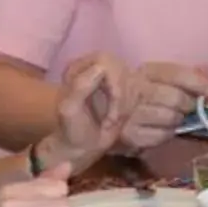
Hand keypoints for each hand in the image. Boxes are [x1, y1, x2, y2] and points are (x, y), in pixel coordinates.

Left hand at [40, 54, 124, 173]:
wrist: (82, 145)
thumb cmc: (72, 129)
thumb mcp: (69, 109)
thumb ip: (80, 87)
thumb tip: (101, 68)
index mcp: (79, 68)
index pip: (105, 60)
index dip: (112, 82)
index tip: (110, 105)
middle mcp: (96, 67)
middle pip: (122, 68)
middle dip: (121, 96)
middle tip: (113, 118)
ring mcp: (111, 77)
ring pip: (132, 80)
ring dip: (125, 104)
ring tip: (113, 120)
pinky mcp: (124, 89)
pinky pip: (138, 90)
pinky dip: (131, 107)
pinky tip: (119, 117)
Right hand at [114, 61, 207, 150]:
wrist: (96, 115)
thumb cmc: (133, 94)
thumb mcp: (153, 78)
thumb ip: (182, 76)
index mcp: (143, 72)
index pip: (175, 73)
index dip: (198, 82)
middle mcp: (135, 90)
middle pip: (177, 99)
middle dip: (189, 105)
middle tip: (187, 107)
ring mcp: (130, 115)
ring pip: (172, 119)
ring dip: (177, 120)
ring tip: (168, 116)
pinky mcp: (129, 136)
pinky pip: (162, 136)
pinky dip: (166, 133)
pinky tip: (158, 128)